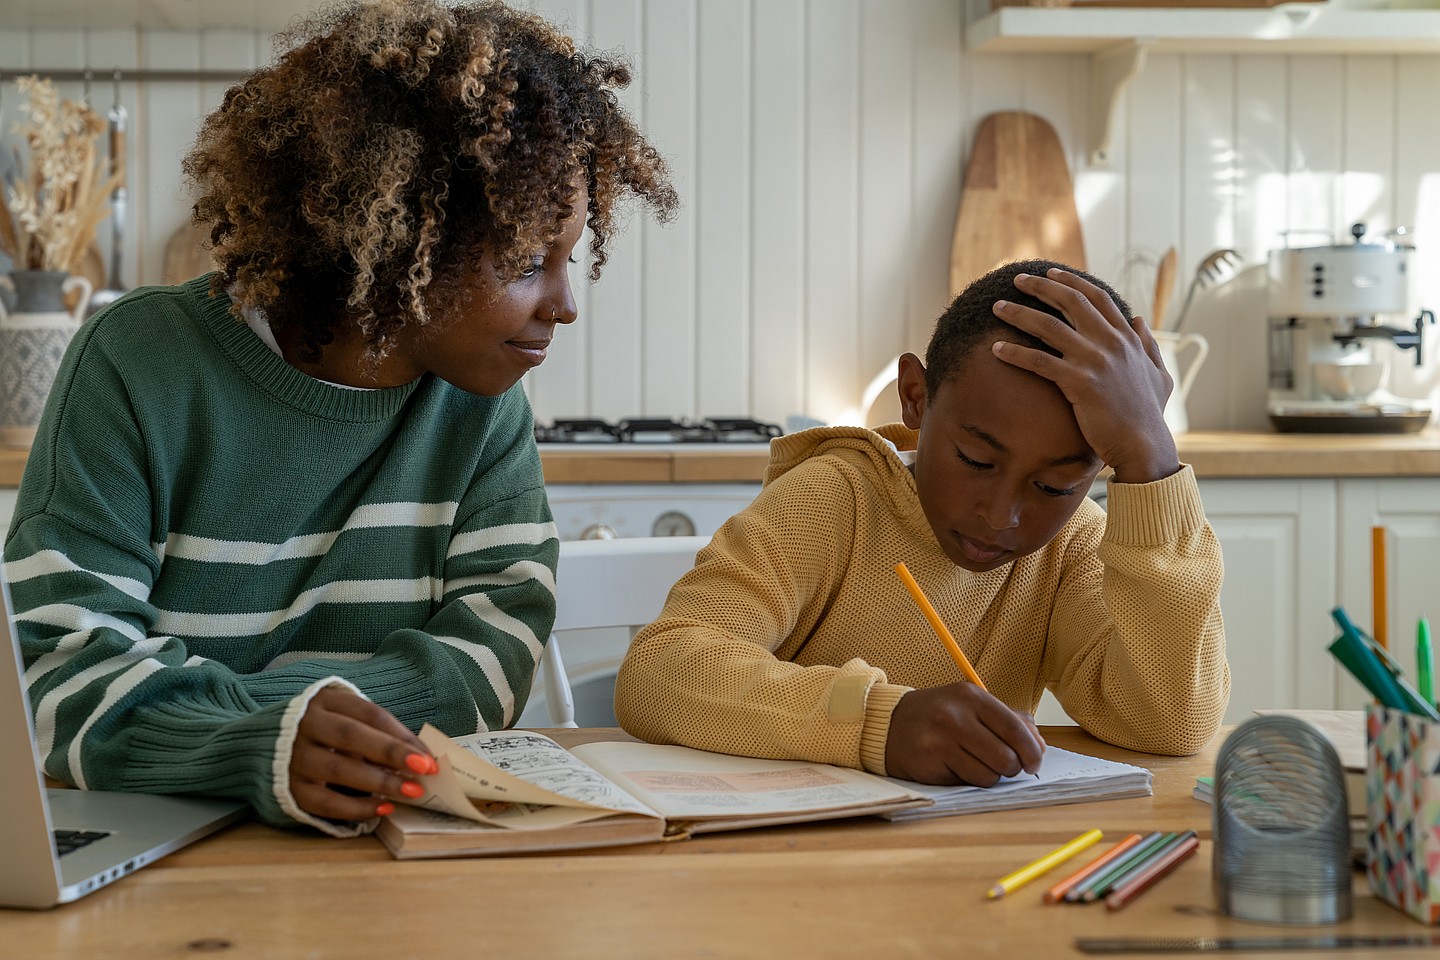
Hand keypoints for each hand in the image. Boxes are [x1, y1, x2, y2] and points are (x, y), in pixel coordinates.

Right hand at [289, 686, 437, 821]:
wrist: (258, 746)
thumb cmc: (320, 731)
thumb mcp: (343, 718)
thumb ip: (374, 732)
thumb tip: (418, 755)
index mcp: (325, 701)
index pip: (369, 713)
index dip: (400, 734)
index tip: (428, 754)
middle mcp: (306, 725)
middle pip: (352, 736)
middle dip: (391, 753)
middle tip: (425, 769)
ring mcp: (293, 757)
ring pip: (339, 769)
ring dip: (380, 782)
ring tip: (412, 791)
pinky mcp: (288, 788)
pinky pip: (324, 801)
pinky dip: (356, 807)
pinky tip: (383, 808)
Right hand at [884, 684, 1044, 785]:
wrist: (889, 723)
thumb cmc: (938, 716)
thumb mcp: (972, 706)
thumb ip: (1009, 720)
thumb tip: (1040, 746)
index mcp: (972, 696)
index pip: (1017, 729)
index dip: (1033, 752)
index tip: (1034, 762)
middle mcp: (956, 715)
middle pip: (1007, 757)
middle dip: (1012, 768)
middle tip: (1004, 766)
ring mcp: (941, 739)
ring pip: (990, 775)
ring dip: (989, 776)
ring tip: (974, 763)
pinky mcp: (930, 761)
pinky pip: (968, 782)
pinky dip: (969, 780)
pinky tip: (955, 766)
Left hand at [991, 268, 1180, 484]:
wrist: (1144, 446)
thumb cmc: (1149, 415)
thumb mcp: (1160, 374)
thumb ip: (1149, 345)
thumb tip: (1140, 319)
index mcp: (1128, 338)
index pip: (1097, 298)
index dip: (1072, 282)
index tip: (1051, 272)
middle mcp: (1112, 343)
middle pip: (1070, 302)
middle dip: (1041, 287)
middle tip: (1017, 279)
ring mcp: (1095, 361)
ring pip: (1049, 327)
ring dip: (1019, 313)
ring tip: (997, 307)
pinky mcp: (1079, 383)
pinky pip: (1040, 361)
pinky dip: (1016, 353)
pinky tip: (996, 349)